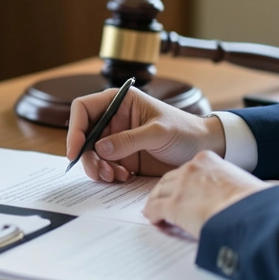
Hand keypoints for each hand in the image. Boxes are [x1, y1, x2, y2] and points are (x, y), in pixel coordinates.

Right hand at [65, 86, 225, 181]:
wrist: (203, 149)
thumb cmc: (185, 130)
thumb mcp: (158, 132)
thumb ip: (130, 139)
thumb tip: (100, 148)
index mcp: (119, 102)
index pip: (83, 109)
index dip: (75, 128)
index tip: (76, 150)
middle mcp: (114, 119)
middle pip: (84, 135)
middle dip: (87, 155)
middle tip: (99, 172)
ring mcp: (117, 139)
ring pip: (92, 154)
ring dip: (98, 168)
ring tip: (114, 176)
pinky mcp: (123, 157)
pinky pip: (105, 167)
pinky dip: (109, 175)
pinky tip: (124, 177)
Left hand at [142, 151, 272, 237]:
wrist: (252, 213)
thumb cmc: (254, 202)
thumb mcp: (242, 182)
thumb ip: (231, 185)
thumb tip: (235, 197)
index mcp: (208, 160)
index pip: (188, 169)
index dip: (183, 182)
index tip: (183, 191)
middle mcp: (192, 168)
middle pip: (169, 179)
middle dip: (166, 190)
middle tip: (164, 201)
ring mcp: (181, 186)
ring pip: (159, 192)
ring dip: (157, 202)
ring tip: (156, 213)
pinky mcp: (174, 205)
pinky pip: (155, 208)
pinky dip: (152, 215)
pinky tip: (155, 221)